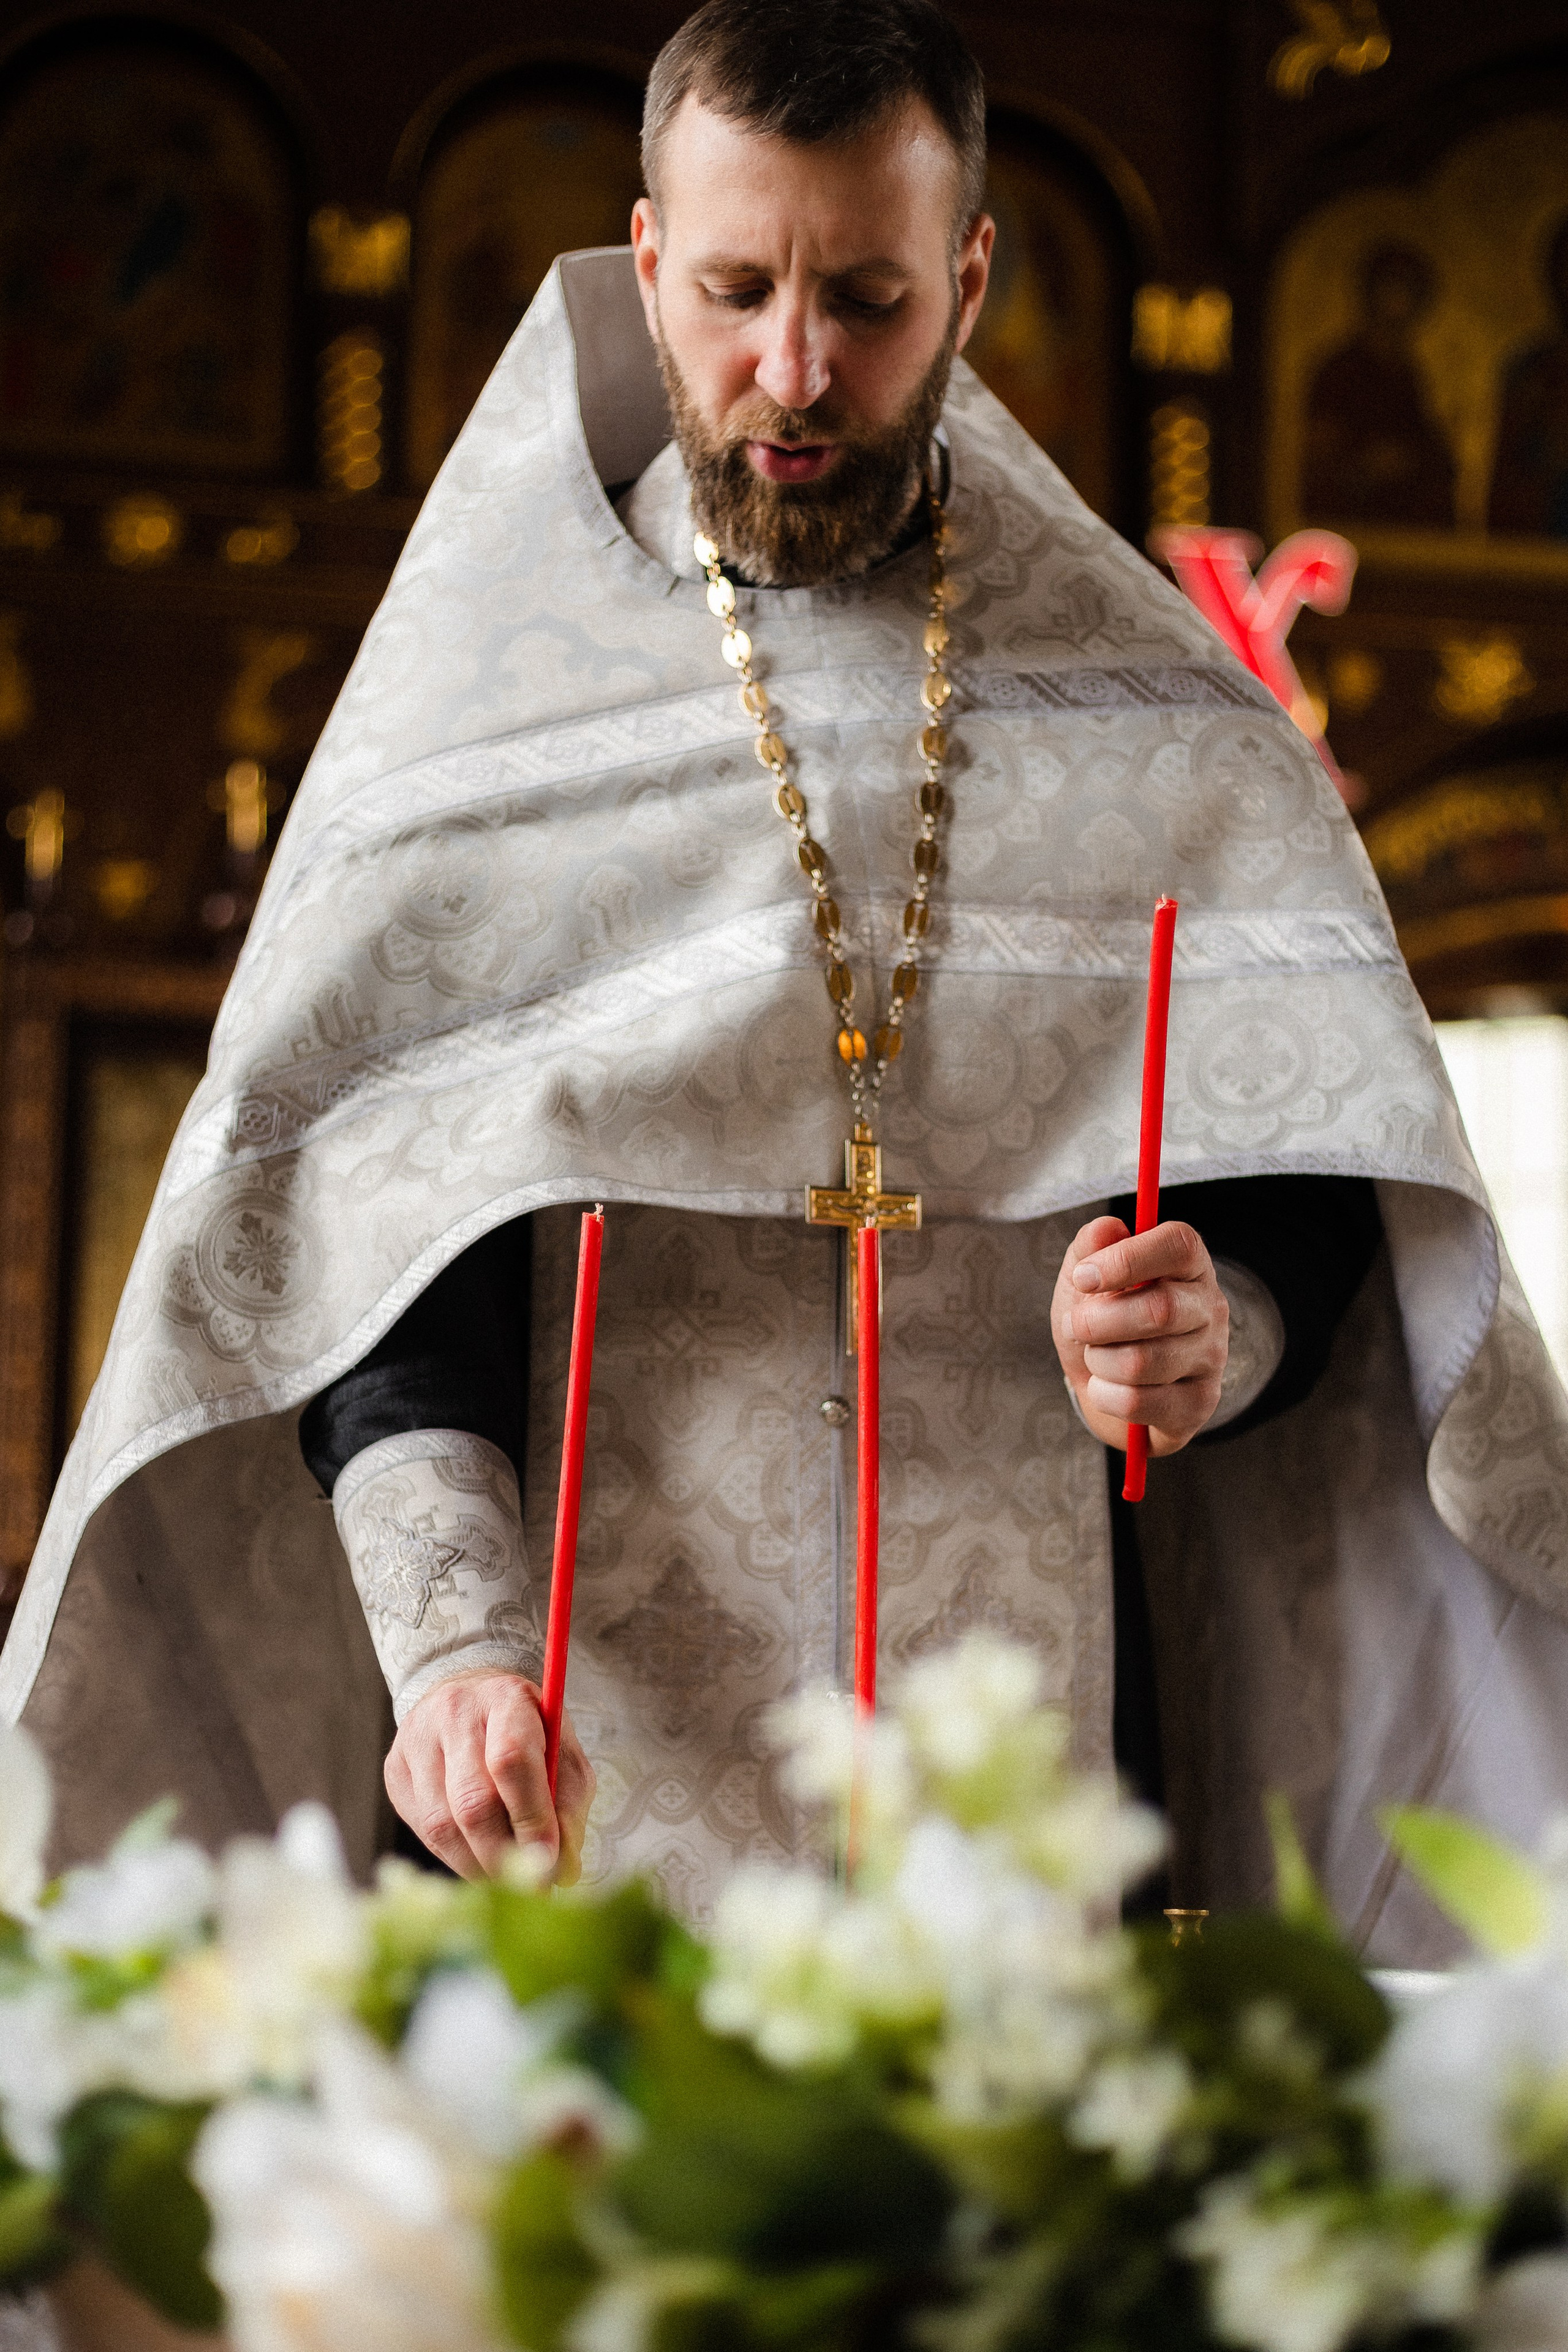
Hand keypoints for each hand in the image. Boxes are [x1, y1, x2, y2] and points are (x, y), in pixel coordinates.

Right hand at [385, 1671, 595, 1883]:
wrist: (468, 1697)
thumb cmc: (526, 1729)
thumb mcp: (562, 1750)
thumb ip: (569, 1804)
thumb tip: (565, 1871)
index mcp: (504, 1698)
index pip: (512, 1761)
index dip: (532, 1818)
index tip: (550, 1863)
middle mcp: (454, 1713)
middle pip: (473, 1801)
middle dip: (506, 1856)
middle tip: (533, 1887)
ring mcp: (416, 1741)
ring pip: (442, 1825)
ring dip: (479, 1866)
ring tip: (508, 1881)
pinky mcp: (395, 1770)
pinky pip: (422, 1831)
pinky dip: (455, 1858)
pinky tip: (478, 1861)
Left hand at [1052, 1215, 1228, 1457]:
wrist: (1102, 1384)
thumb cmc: (1099, 1323)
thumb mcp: (1084, 1279)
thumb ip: (1091, 1247)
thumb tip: (1106, 1228)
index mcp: (1187, 1265)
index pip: (1177, 1246)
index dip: (1126, 1260)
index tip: (1083, 1278)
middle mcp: (1210, 1307)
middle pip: (1160, 1309)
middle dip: (1097, 1321)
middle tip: (1075, 1326)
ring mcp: (1210, 1357)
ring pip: (1142, 1361)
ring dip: (1098, 1361)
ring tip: (1095, 1357)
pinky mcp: (1199, 1403)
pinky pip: (1139, 1402)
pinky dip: (1105, 1395)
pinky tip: (1106, 1388)